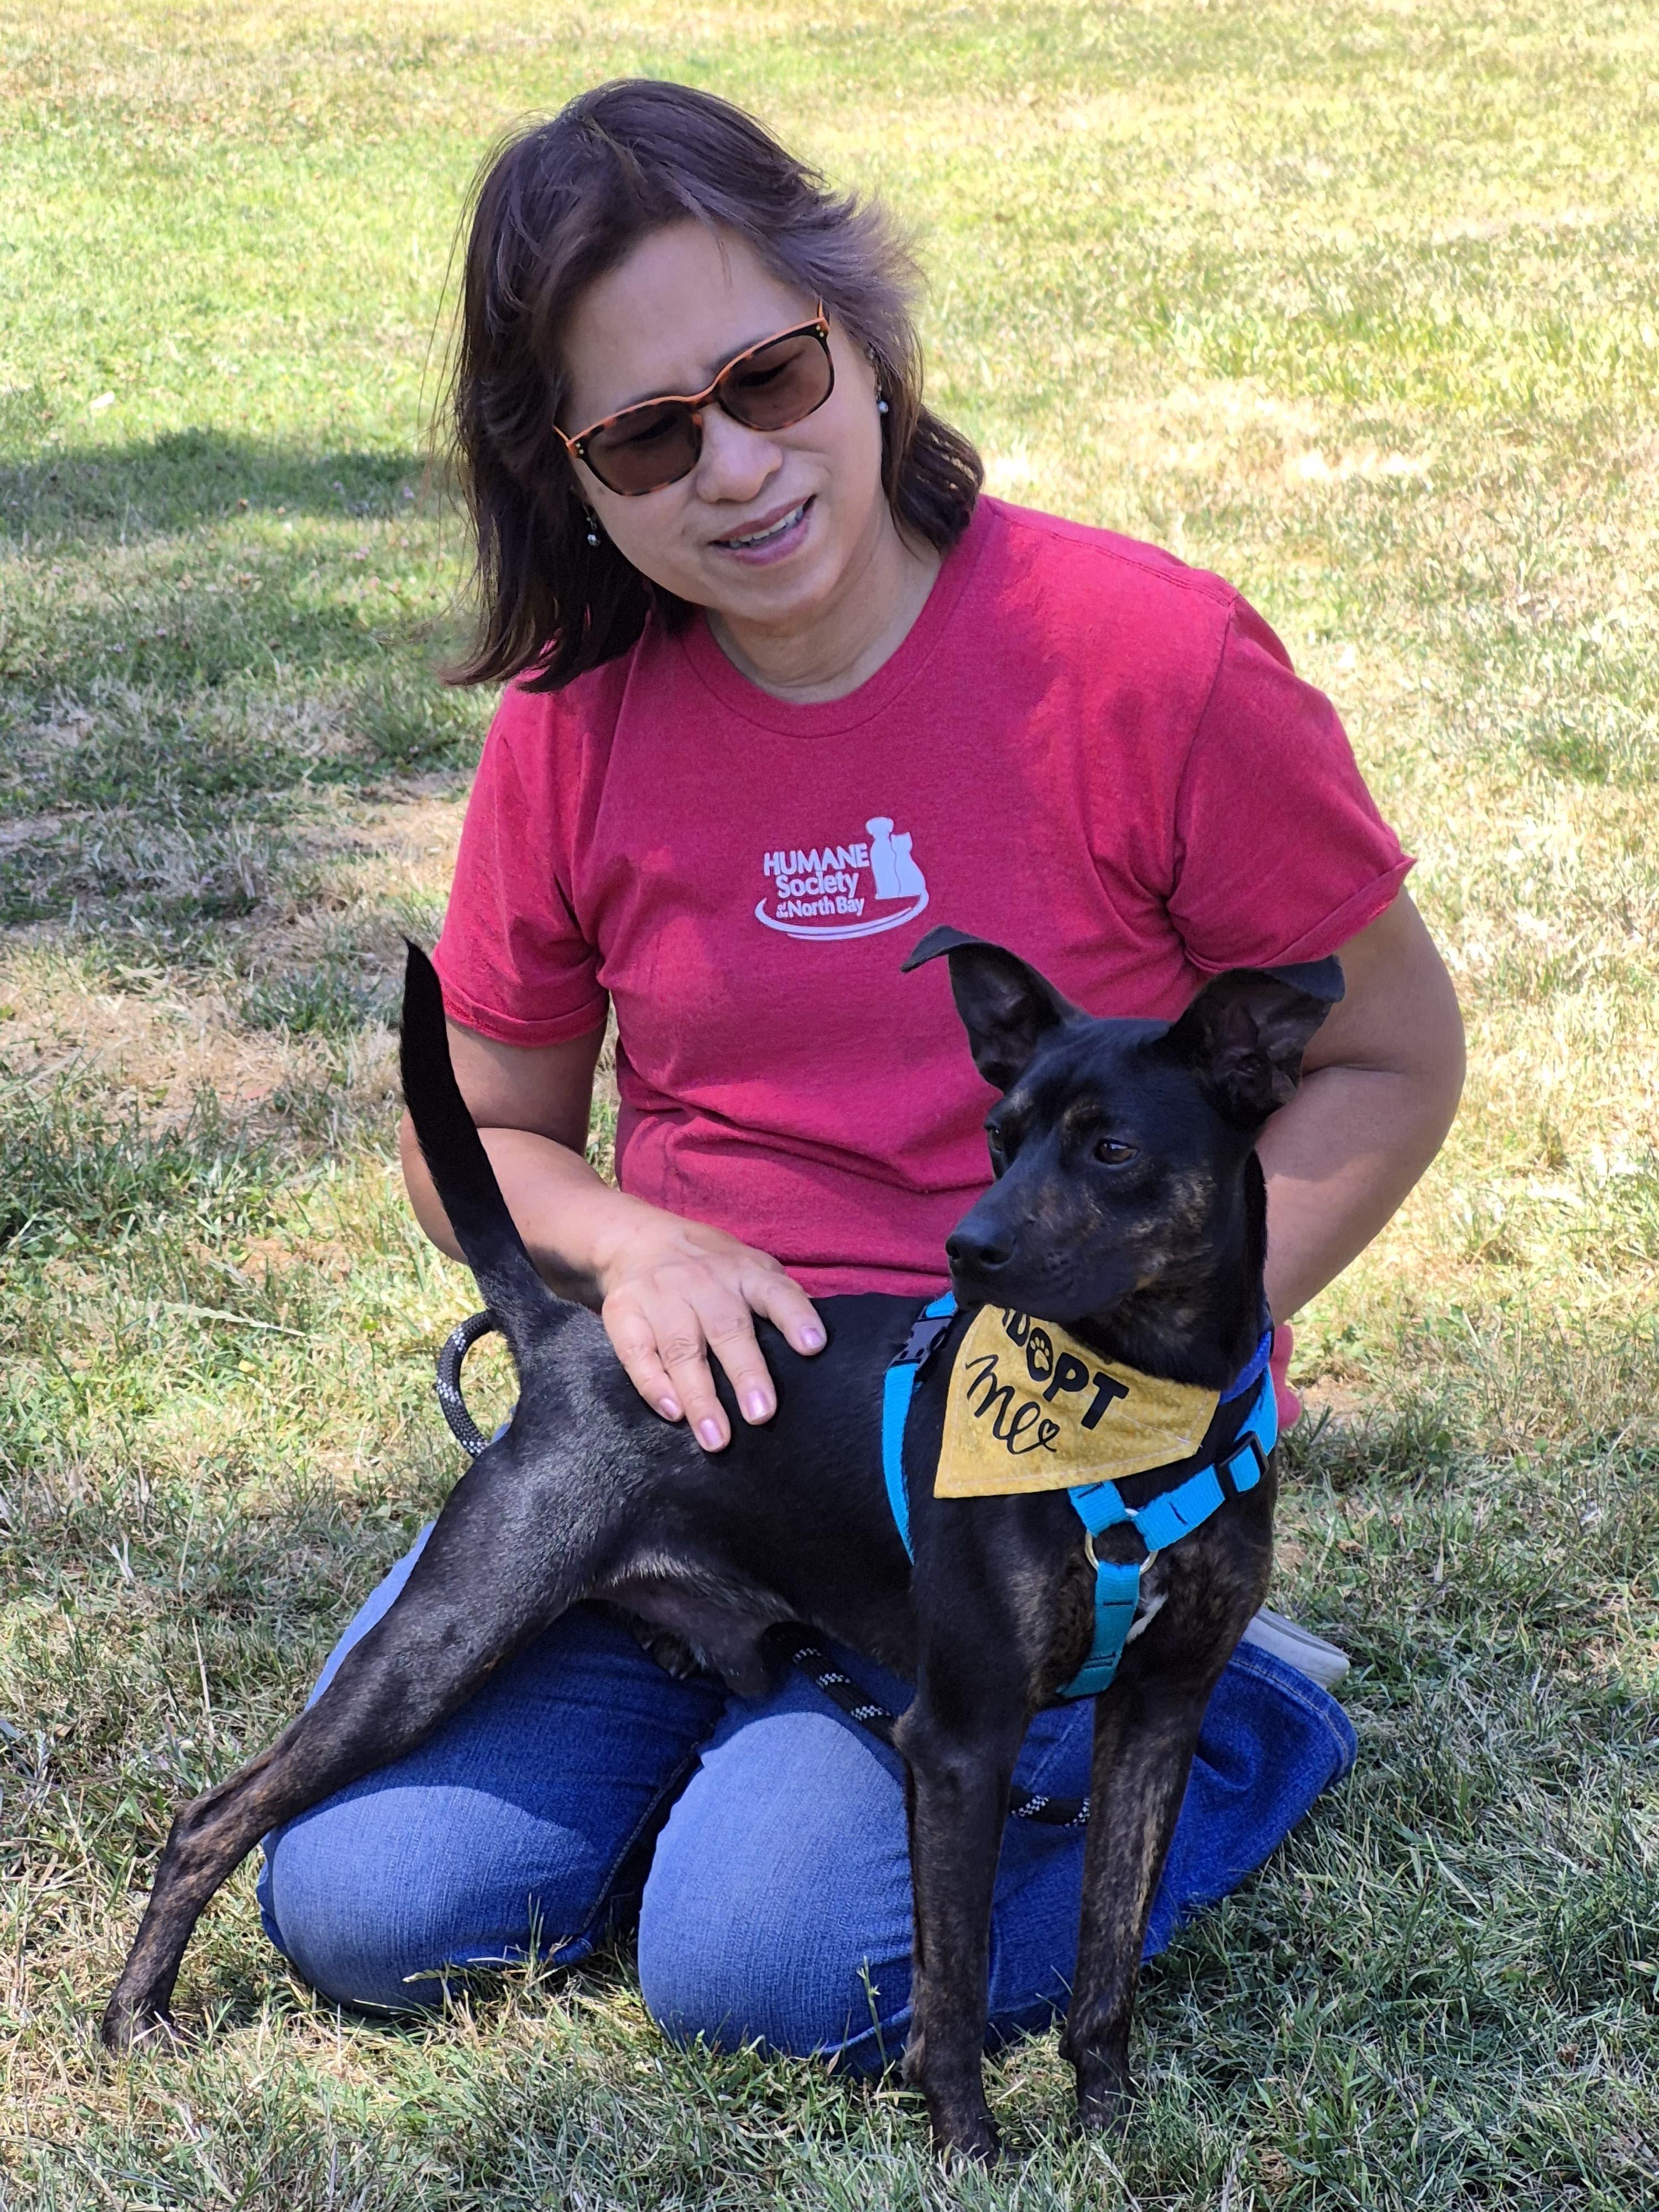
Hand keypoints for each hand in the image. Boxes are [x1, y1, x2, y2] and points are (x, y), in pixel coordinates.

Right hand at [596, 1208, 825, 1450]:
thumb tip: (821, 1346)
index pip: (775, 1292)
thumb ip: (780, 1300)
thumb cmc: (710, 1267)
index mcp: (743, 1272)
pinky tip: (673, 1413)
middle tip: (762, 1415)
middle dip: (746, 1373)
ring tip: (717, 1439)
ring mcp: (661, 1297)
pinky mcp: (624, 1313)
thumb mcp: (749, 1268)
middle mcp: (704, 1283)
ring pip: (682, 1351)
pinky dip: (654, 1385)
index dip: (795, 1317)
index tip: (813, 1347)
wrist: (635, 1239)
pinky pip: (638, 1354)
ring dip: (700, 1397)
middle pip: (727, 1329)